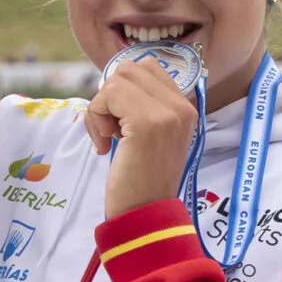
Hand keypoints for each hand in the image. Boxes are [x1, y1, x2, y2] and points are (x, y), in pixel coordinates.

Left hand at [83, 58, 200, 218]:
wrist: (146, 214)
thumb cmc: (142, 180)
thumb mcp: (151, 135)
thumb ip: (144, 106)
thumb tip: (114, 81)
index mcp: (185, 108)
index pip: (147, 67)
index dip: (123, 89)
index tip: (122, 122)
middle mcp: (181, 106)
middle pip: (130, 69)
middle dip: (110, 96)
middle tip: (113, 130)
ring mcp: (167, 113)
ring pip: (118, 79)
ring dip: (102, 107)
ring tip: (110, 137)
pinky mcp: (148, 122)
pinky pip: (109, 95)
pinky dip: (96, 118)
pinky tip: (105, 145)